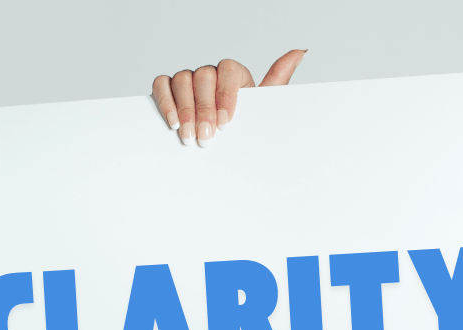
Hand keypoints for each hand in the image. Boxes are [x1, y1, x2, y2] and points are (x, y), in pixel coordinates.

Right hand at [151, 49, 306, 146]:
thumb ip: (278, 79)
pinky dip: (165, 101)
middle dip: (204, 109)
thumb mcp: (264, 106)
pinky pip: (162, 85)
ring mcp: (188, 79)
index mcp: (234, 74)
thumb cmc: (246, 124)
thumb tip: (301, 51)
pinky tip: (173, 122)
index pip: (227, 71)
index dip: (225, 95)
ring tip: (189, 135)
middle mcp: (210, 73)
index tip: (227, 122)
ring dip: (185, 109)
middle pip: (202, 76)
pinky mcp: (169, 89)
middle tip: (207, 136)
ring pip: (181, 80)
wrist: (227, 144)